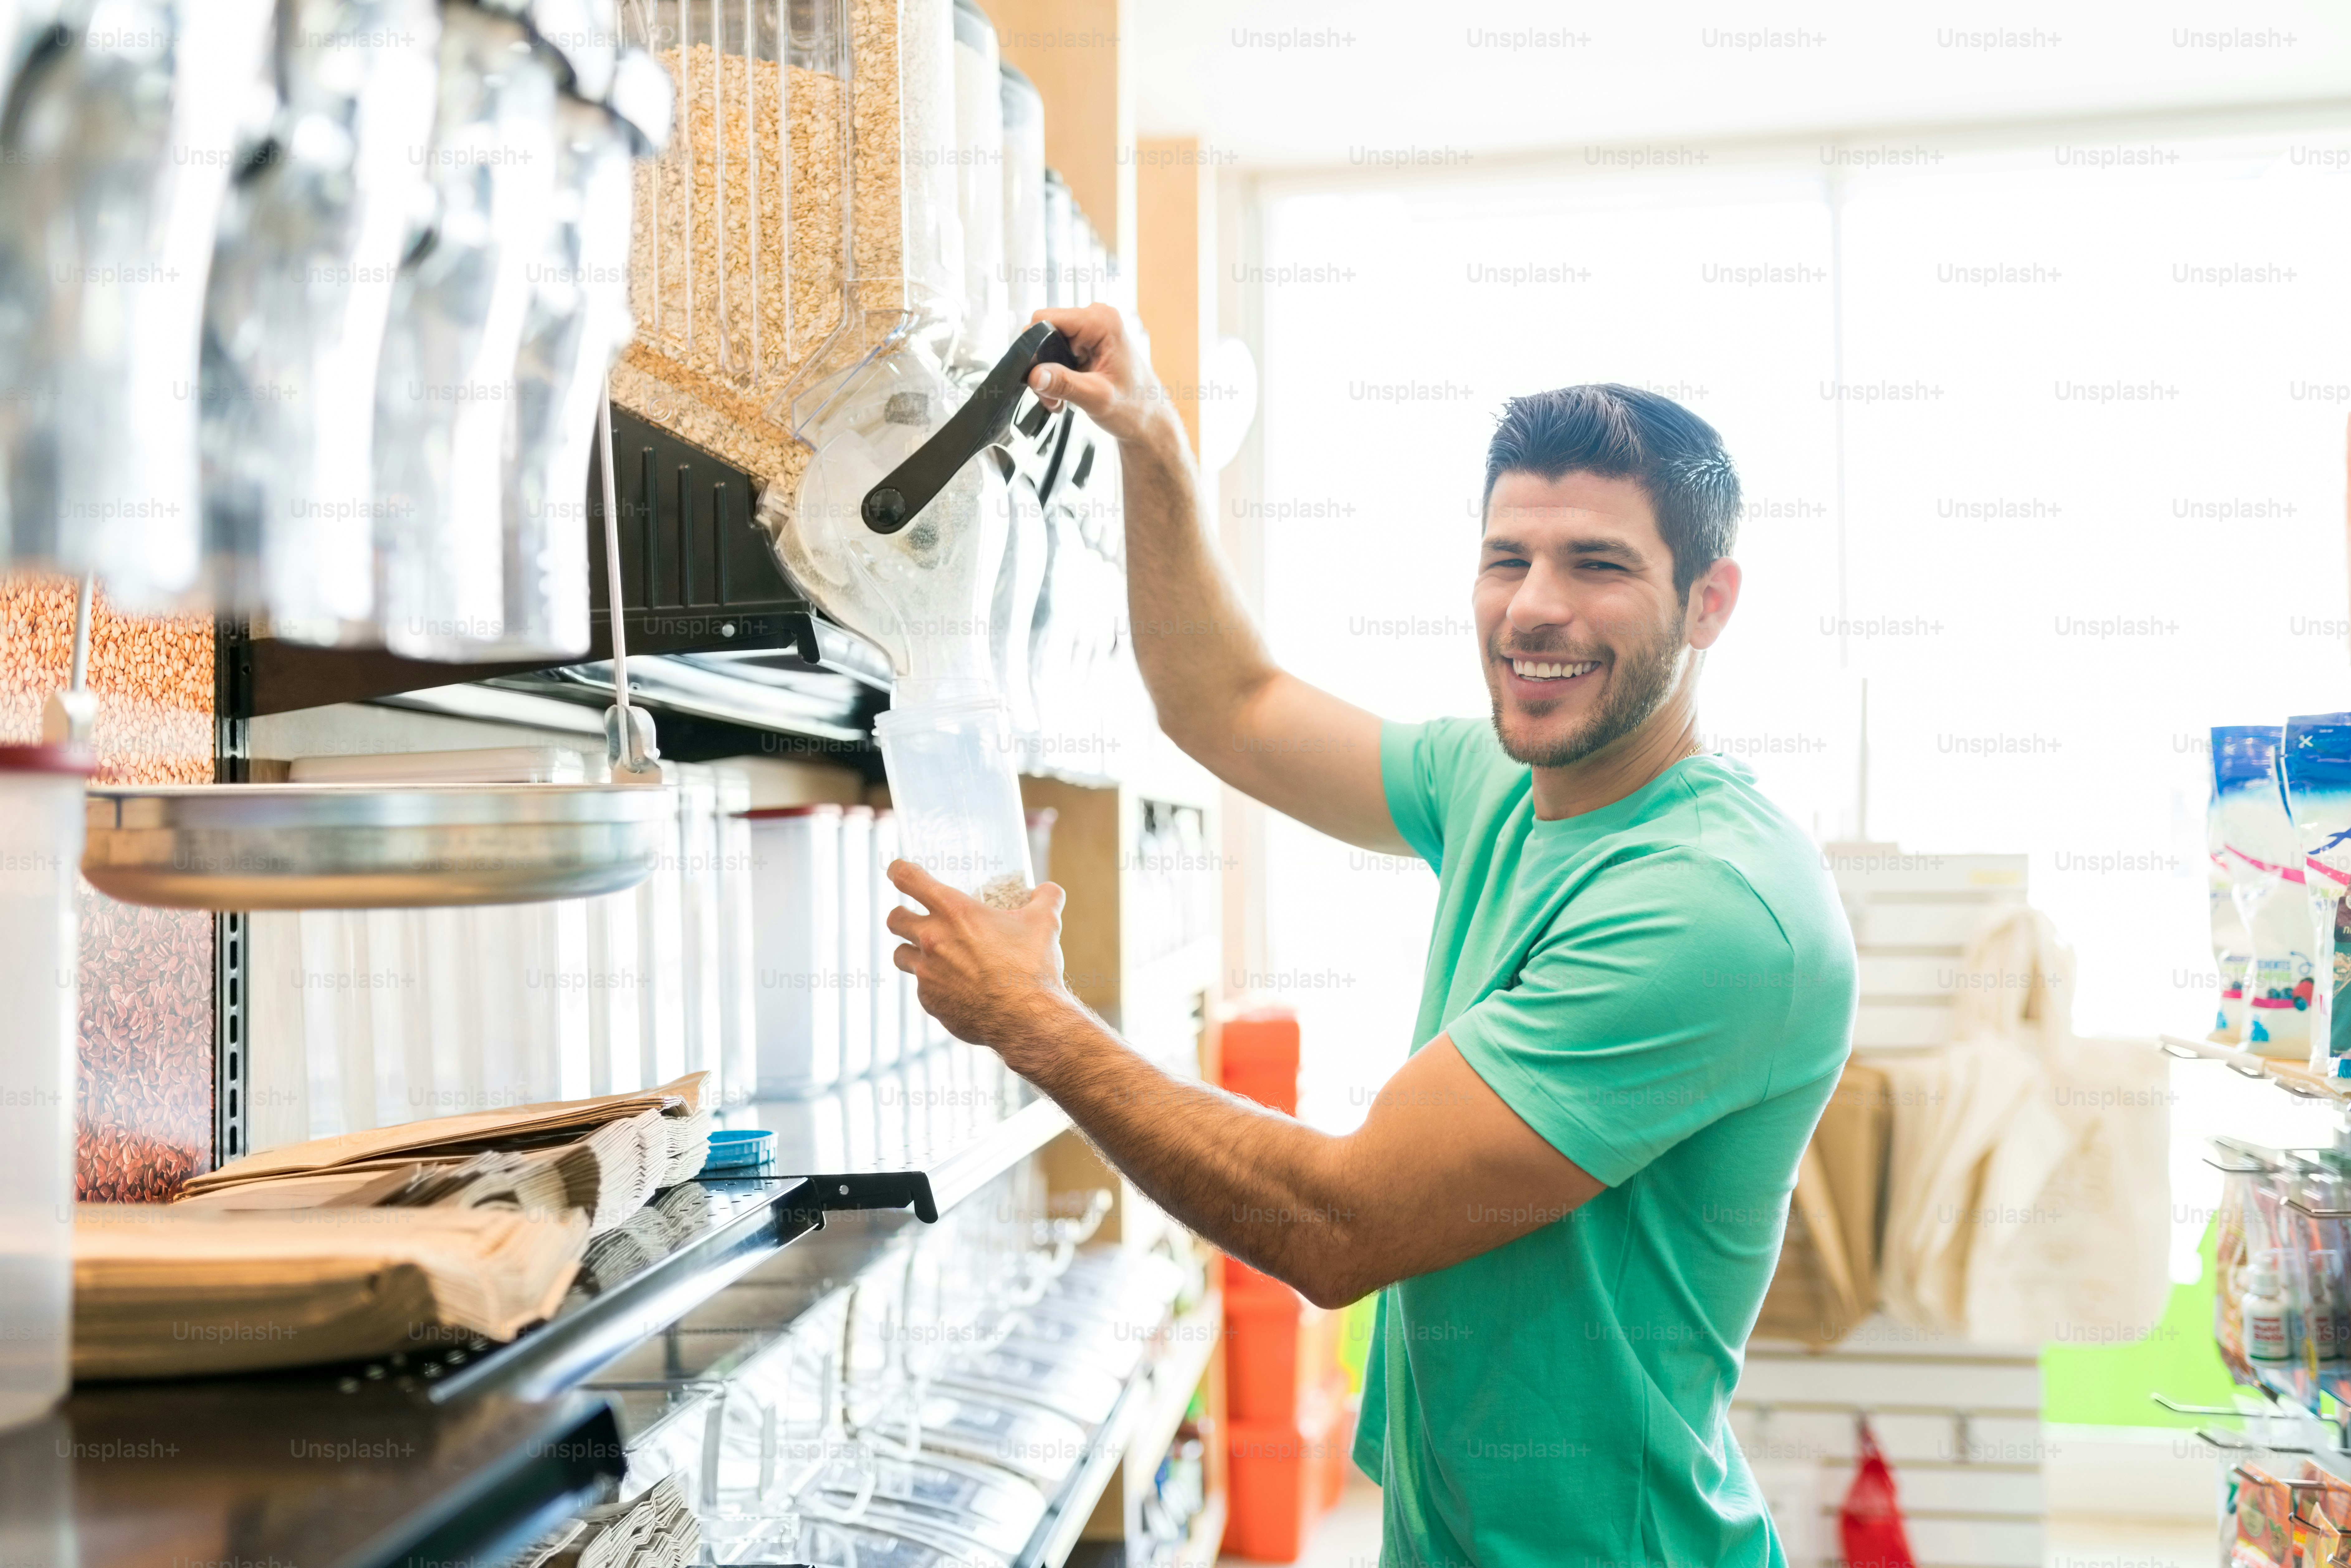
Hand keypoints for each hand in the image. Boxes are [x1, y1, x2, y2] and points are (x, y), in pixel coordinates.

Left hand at [885, 859, 1078, 1068]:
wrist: (1027, 1019)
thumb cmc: (1032, 967)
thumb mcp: (1045, 923)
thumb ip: (1045, 899)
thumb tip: (1049, 890)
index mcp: (955, 912)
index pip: (909, 879)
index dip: (899, 871)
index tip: (898, 871)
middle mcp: (932, 940)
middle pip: (894, 918)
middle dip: (902, 915)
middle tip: (914, 919)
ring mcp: (927, 974)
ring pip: (900, 955)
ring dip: (912, 952)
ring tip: (934, 957)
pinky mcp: (929, 1002)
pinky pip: (921, 988)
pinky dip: (934, 985)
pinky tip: (957, 988)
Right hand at [1025, 303, 1182, 447]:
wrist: (1149, 419)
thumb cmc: (1135, 407)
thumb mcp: (1096, 398)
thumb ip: (1063, 384)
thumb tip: (1034, 374)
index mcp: (1102, 322)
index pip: (1045, 319)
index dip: (1035, 346)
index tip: (1040, 375)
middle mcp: (1096, 319)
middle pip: (1044, 332)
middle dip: (1041, 365)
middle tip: (1053, 394)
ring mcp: (1091, 330)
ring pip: (1047, 345)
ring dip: (1048, 374)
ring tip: (1062, 397)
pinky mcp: (1087, 343)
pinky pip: (1057, 353)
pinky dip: (1056, 375)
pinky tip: (1067, 392)